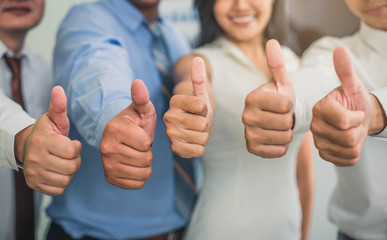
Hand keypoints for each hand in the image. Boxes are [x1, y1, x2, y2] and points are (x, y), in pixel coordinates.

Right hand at [19, 86, 81, 194]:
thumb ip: (59, 106)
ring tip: (63, 162)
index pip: (72, 152)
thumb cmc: (48, 132)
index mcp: (43, 141)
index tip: (72, 144)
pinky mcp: (34, 184)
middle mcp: (35, 158)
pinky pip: (58, 190)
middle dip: (75, 161)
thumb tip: (58, 89)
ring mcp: (33, 173)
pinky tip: (57, 171)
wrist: (28, 146)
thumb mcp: (54, 119)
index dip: (76, 148)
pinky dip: (62, 182)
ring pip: (66, 180)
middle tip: (68, 154)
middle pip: (71, 167)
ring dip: (69, 172)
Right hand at [100, 79, 155, 188]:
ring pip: (143, 173)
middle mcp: (106, 148)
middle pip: (145, 160)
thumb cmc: (135, 123)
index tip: (140, 135)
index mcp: (115, 129)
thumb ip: (142, 98)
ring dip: (146, 165)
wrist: (121, 138)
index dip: (148, 140)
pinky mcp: (109, 177)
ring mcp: (106, 164)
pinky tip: (134, 165)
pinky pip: (137, 184)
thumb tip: (138, 82)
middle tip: (139, 146)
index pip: (145, 144)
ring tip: (137, 154)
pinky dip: (140, 176)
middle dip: (148, 153)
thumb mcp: (141, 109)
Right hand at [164, 57, 212, 157]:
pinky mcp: (175, 148)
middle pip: (203, 124)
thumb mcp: (201, 93)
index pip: (202, 105)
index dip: (206, 108)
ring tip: (195, 131)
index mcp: (175, 101)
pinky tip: (193, 142)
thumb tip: (198, 59)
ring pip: (202, 138)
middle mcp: (168, 117)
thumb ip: (199, 77)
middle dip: (205, 124)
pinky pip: (198, 150)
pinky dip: (200, 147)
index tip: (198, 108)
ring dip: (203, 136)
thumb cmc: (198, 109)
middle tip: (197, 122)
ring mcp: (170, 134)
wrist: (192, 126)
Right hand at [242, 39, 294, 157]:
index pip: (286, 105)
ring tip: (279, 126)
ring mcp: (248, 134)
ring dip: (287, 132)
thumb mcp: (282, 82)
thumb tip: (272, 41)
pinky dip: (282, 146)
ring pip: (283, 137)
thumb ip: (277, 63)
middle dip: (289, 119)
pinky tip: (275, 137)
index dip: (291, 104)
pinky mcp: (252, 149)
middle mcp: (246, 116)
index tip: (283, 103)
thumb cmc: (280, 99)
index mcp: (251, 97)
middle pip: (285, 122)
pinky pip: (279, 151)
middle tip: (282, 116)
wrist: (273, 120)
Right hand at [311, 47, 370, 165]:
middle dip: (359, 130)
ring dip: (358, 142)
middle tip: (354, 123)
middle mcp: (314, 126)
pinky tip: (348, 143)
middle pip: (348, 138)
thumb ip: (345, 70)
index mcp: (319, 109)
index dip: (358, 117)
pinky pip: (346, 160)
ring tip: (351, 132)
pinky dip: (353, 153)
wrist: (356, 119)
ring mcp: (318, 142)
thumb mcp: (352, 85)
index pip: (344, 121)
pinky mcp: (324, 155)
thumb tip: (340, 49)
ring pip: (349, 150)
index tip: (356, 112)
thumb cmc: (354, 101)